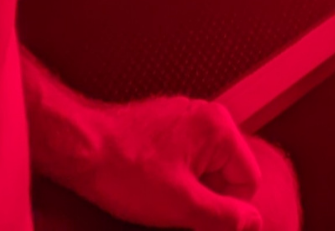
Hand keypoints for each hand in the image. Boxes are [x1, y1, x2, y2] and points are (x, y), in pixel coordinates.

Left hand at [81, 95, 262, 229]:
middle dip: (204, 199)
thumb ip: (225, 217)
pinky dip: (172, 178)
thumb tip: (254, 223)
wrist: (80, 148)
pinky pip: (184, 159)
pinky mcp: (164, 126)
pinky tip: (148, 185)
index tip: (198, 220)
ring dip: (187, 190)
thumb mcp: (182, 205)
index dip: (226, 210)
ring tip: (157, 197)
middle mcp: (205, 115)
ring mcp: (183, 118)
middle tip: (174, 210)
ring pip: (203, 169)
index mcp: (218, 128)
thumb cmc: (124, 170)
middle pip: (226, 174)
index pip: (248, 181)